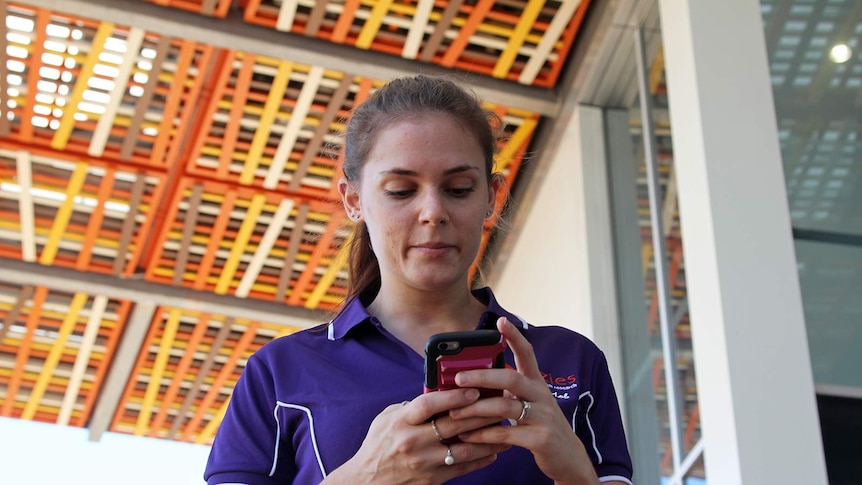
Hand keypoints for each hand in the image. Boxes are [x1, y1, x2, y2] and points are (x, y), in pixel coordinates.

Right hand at [322, 388, 509, 484]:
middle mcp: (413, 441)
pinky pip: (462, 468)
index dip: (454, 396)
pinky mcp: (432, 479)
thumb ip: (411, 407)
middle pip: (454, 425)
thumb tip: (438, 393)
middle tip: (500, 404)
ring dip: (488, 439)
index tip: (474, 390)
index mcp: (401, 422)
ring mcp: (424, 462)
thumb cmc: (378, 446)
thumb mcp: (387, 419)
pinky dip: (480, 459)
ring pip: (464, 449)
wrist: (367, 481)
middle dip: (480, 413)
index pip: (430, 404)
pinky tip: (493, 451)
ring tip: (504, 430)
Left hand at [449, 318, 599, 484]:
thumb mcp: (529, 403)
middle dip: (482, 377)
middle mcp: (541, 396)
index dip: (515, 337)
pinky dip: (484, 435)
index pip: (527, 354)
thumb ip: (508, 391)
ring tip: (454, 414)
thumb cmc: (540, 425)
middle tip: (458, 378)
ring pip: (505, 407)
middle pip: (511, 379)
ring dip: (476, 410)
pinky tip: (467, 436)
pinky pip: (507, 434)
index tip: (501, 321)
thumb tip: (472, 380)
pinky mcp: (540, 439)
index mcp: (537, 384)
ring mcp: (543, 417)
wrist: (569, 458)